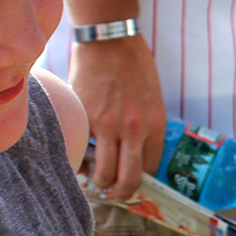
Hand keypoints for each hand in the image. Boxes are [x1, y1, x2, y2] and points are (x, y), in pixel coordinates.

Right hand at [70, 34, 164, 198]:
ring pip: (104, 173)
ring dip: (100, 182)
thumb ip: (146, 128)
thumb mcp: (153, 99)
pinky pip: (81, 152)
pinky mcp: (83, 118)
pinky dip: (81, 160)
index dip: (143, 180)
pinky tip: (82, 157)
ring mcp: (106, 126)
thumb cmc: (134, 67)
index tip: (135, 182)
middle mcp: (133, 130)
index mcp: (154, 124)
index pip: (151, 168)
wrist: (109, 41)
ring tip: (97, 177)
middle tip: (115, 193)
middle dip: (122, 193)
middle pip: (129, 179)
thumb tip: (137, 155)